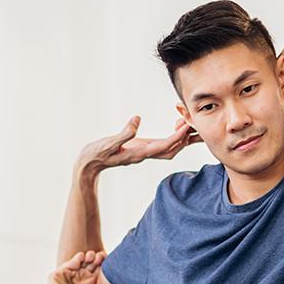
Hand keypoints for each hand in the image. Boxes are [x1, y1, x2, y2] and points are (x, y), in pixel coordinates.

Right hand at [75, 116, 201, 176]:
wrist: (90, 164)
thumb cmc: (97, 154)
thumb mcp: (109, 143)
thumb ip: (124, 132)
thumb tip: (137, 119)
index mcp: (139, 153)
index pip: (164, 146)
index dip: (177, 136)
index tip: (187, 125)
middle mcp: (144, 154)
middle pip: (172, 150)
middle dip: (185, 139)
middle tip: (194, 124)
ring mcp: (143, 152)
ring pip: (169, 149)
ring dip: (181, 139)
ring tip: (189, 125)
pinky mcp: (141, 148)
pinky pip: (162, 145)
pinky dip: (172, 137)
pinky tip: (175, 128)